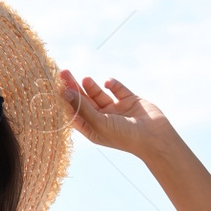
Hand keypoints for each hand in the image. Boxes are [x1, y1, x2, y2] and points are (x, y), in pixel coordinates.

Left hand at [57, 69, 172, 152]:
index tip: (55, 86)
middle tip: (63, 73)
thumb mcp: (99, 123)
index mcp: (93, 129)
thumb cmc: (124, 136)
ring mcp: (116, 109)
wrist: (155, 137)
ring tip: (85, 78)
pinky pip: (118, 89)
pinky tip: (109, 82)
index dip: (64, 100)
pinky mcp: (129, 100)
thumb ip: (82, 107)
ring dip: (91, 86)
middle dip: (73, 87)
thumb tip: (64, 93)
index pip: (74, 113)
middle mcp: (103, 119)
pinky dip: (113, 84)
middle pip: (83, 101)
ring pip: (99, 94)